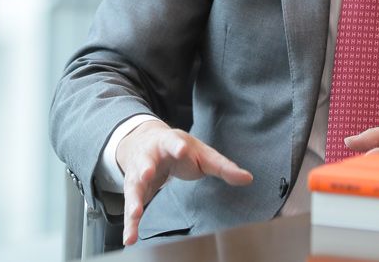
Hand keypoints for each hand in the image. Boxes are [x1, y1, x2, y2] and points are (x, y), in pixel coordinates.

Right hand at [115, 120, 252, 245]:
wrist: (144, 140)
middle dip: (145, 169)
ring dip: (133, 201)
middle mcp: (149, 155)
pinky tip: (129, 238)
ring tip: (134, 214)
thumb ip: (223, 166)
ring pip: (134, 187)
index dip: (177, 146)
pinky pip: (131, 206)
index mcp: (169, 142)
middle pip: (146, 162)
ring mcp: (137, 172)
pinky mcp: (133, 189)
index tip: (182, 149)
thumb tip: (248, 179)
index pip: (174, 142)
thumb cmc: (178, 147)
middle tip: (146, 175)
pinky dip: (130, 223)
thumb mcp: (201, 153)